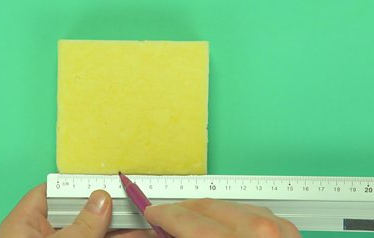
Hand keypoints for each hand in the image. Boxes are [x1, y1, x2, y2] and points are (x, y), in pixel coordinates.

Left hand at [0, 183, 152, 237]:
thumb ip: (82, 227)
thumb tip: (101, 200)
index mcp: (24, 226)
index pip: (48, 194)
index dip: (77, 186)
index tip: (104, 184)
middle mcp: (44, 236)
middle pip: (78, 213)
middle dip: (108, 209)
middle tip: (134, 203)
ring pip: (95, 233)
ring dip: (121, 229)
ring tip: (146, 222)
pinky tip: (140, 236)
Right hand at [145, 199, 300, 237]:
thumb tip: (148, 234)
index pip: (183, 217)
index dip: (161, 215)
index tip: (152, 214)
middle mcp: (258, 230)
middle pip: (204, 205)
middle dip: (181, 212)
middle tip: (165, 221)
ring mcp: (277, 228)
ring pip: (226, 204)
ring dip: (205, 214)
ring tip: (193, 228)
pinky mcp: (288, 230)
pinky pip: (249, 211)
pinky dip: (231, 218)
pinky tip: (221, 229)